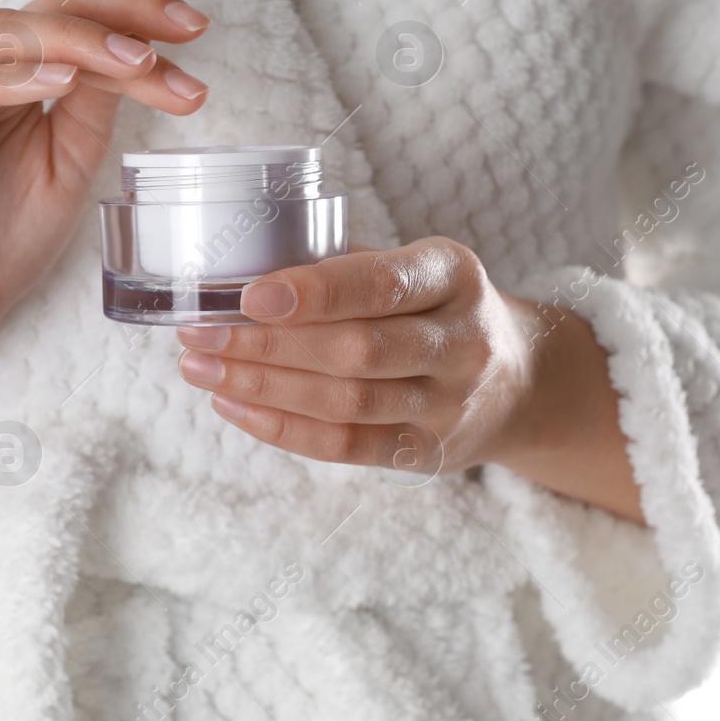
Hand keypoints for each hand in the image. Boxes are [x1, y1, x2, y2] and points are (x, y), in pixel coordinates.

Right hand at [0, 0, 212, 368]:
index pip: (73, 10)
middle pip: (45, 8)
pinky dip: (12, 79)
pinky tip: (62, 83)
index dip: (136, 8)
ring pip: (5, 36)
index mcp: (7, 70)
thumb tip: (141, 51)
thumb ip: (93, 106)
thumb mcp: (70, 163)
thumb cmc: (1, 237)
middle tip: (182, 34)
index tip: (197, 26)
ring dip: (78, 42)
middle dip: (121, 16)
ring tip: (136, 60)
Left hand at [174, 237, 642, 518]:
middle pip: (356, 351)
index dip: (313, 292)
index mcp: (454, 276)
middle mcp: (461, 342)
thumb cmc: (438, 308)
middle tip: (198, 335)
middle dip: (266, 345)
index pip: (382, 285)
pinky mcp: (426, 453)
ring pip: (344, 403)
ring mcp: (449, 405)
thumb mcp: (415, 268)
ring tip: (201, 370)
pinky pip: (344, 447)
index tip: (247, 295)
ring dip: (261, 388)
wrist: (521, 380)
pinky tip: (234, 408)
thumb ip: (344, 267)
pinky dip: (280, 428)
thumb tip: (239, 269)